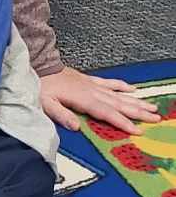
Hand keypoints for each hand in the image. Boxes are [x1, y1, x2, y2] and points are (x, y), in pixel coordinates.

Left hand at [39, 66, 158, 134]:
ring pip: (119, 95)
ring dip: (136, 101)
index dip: (123, 123)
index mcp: (84, 100)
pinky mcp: (90, 80)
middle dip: (138, 112)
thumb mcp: (46, 104)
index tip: (137, 131)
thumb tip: (76, 127)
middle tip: (155, 118)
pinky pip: (110, 83)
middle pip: (120, 104)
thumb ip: (61, 115)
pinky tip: (134, 90)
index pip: (108, 114)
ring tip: (152, 107)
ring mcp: (93, 85)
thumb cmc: (41, 87)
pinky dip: (123, 86)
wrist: (40, 65)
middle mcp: (93, 92)